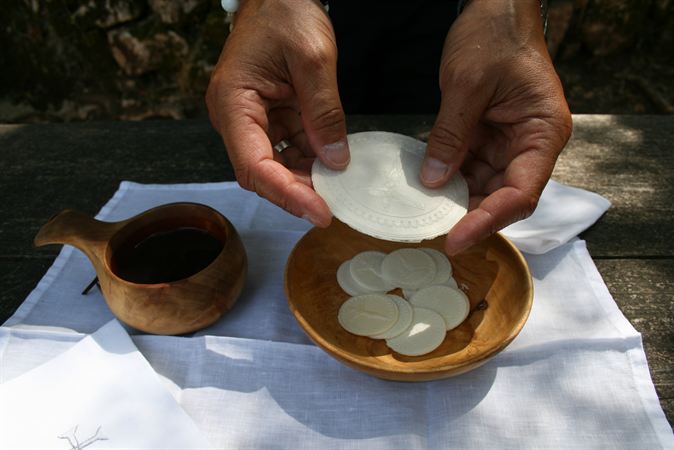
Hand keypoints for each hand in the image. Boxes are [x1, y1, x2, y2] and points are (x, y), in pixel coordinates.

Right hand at [206, 0, 349, 227]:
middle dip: (296, 192)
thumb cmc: (286, 13)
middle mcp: (236, 117)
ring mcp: (252, 119)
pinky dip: (309, 159)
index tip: (319, 211)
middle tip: (333, 207)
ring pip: (276, 165)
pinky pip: (287, 148)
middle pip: (261, 172)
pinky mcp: (269, 117)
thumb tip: (335, 160)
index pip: (254, 165)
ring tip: (337, 188)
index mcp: (234, 103)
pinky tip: (331, 165)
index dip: (286, 194)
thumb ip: (324, 112)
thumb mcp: (313, 59)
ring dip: (305, 179)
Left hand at [420, 0, 572, 254]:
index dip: (489, 220)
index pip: (520, 192)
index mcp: (542, 132)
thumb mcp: (466, 85)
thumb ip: (450, 135)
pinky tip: (426, 190)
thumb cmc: (494, 36)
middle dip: (471, 216)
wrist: (496, 9)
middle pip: (504, 196)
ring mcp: (509, 143)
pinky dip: (449, 180)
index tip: (457, 239)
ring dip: (457, 201)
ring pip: (485, 187)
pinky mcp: (489, 138)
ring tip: (425, 217)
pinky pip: (470, 168)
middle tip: (436, 236)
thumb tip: (433, 181)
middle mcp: (531, 144)